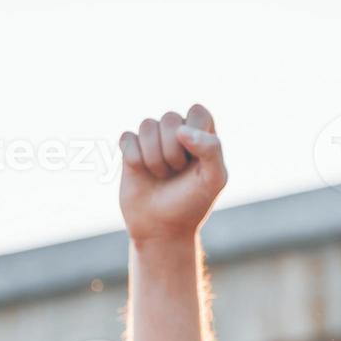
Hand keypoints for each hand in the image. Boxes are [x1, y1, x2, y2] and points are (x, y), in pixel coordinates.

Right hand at [119, 104, 226, 249]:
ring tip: (161, 175)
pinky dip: (135, 159)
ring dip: (153, 157)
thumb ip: (211, 149)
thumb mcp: (214, 179)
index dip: (194, 134)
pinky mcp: (130, 149)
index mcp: (201, 132)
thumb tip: (181, 130)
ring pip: (147, 126)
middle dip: (172, 152)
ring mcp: (152, 139)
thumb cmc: (191, 203)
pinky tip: (142, 172)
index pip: (197, 112)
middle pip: (169, 119)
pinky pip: (127, 138)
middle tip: (176, 172)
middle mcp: (176, 131)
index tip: (194, 160)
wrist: (161, 229)